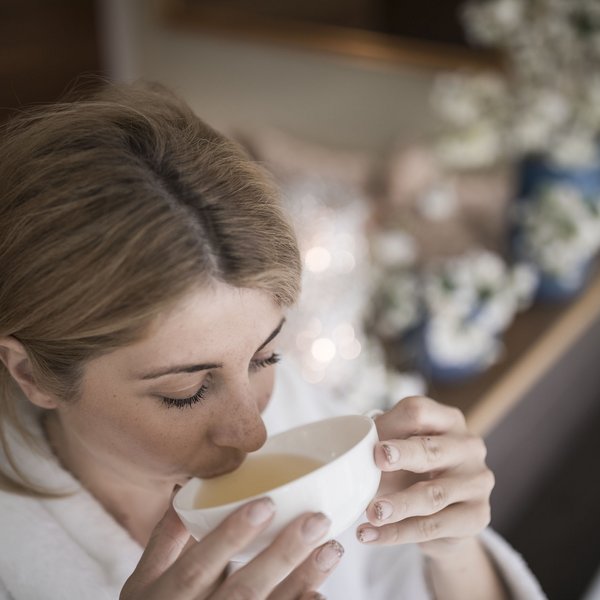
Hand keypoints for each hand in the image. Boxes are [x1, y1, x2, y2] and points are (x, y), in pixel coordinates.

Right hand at [121, 497, 342, 599]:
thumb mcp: (145, 582)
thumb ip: (166, 540)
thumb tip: (186, 492)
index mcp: (162, 596)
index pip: (196, 566)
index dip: (230, 536)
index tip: (267, 503)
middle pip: (241, 591)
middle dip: (281, 556)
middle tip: (316, 521)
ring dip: (301, 581)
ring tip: (330, 549)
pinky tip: (320, 595)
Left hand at [357, 396, 494, 558]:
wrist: (441, 517)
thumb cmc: (412, 471)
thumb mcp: (396, 452)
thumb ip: (380, 445)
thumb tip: (353, 453)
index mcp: (447, 420)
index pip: (420, 413)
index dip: (395, 425)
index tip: (376, 446)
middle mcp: (469, 446)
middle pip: (433, 449)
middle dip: (404, 456)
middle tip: (377, 464)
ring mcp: (478, 481)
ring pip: (434, 494)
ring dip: (399, 505)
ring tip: (372, 513)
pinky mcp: (478, 516)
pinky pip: (433, 527)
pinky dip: (398, 533)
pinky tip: (373, 535)